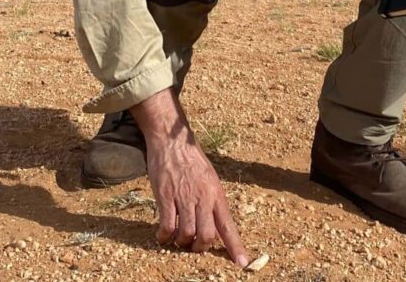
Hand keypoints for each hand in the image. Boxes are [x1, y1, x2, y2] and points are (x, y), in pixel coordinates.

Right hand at [130, 89, 249, 265]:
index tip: (242, 264)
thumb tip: (216, 222)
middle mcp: (203, 198)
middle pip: (208, 235)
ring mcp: (184, 198)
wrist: (172, 142)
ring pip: (187, 233)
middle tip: (194, 246)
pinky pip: (167, 225)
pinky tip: (162, 235)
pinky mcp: (165, 197)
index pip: (229, 226)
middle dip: (201, 247)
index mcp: (217, 195)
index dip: (235, 247)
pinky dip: (165, 236)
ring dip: (182, 242)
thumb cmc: (191, 160)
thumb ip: (212, 200)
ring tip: (178, 240)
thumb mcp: (210, 178)